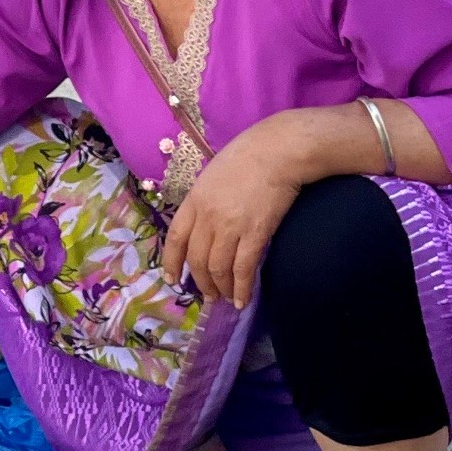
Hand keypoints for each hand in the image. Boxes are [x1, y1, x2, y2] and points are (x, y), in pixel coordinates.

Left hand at [161, 121, 305, 307]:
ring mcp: (231, 226)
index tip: (172, 279)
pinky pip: (243, 269)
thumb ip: (205, 201)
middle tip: (209, 295)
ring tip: (226, 298)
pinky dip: (242, 288)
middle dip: (201, 283)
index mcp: (195, 200)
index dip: (172, 262)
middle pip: (197, 259)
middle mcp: (208, 216)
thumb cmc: (248, 155)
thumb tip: (204, 226)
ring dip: (221, 289)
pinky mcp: (255, 234)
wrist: (279, 150)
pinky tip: (242, 300)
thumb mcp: (213, 175)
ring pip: (218, 269)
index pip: (175, 238)